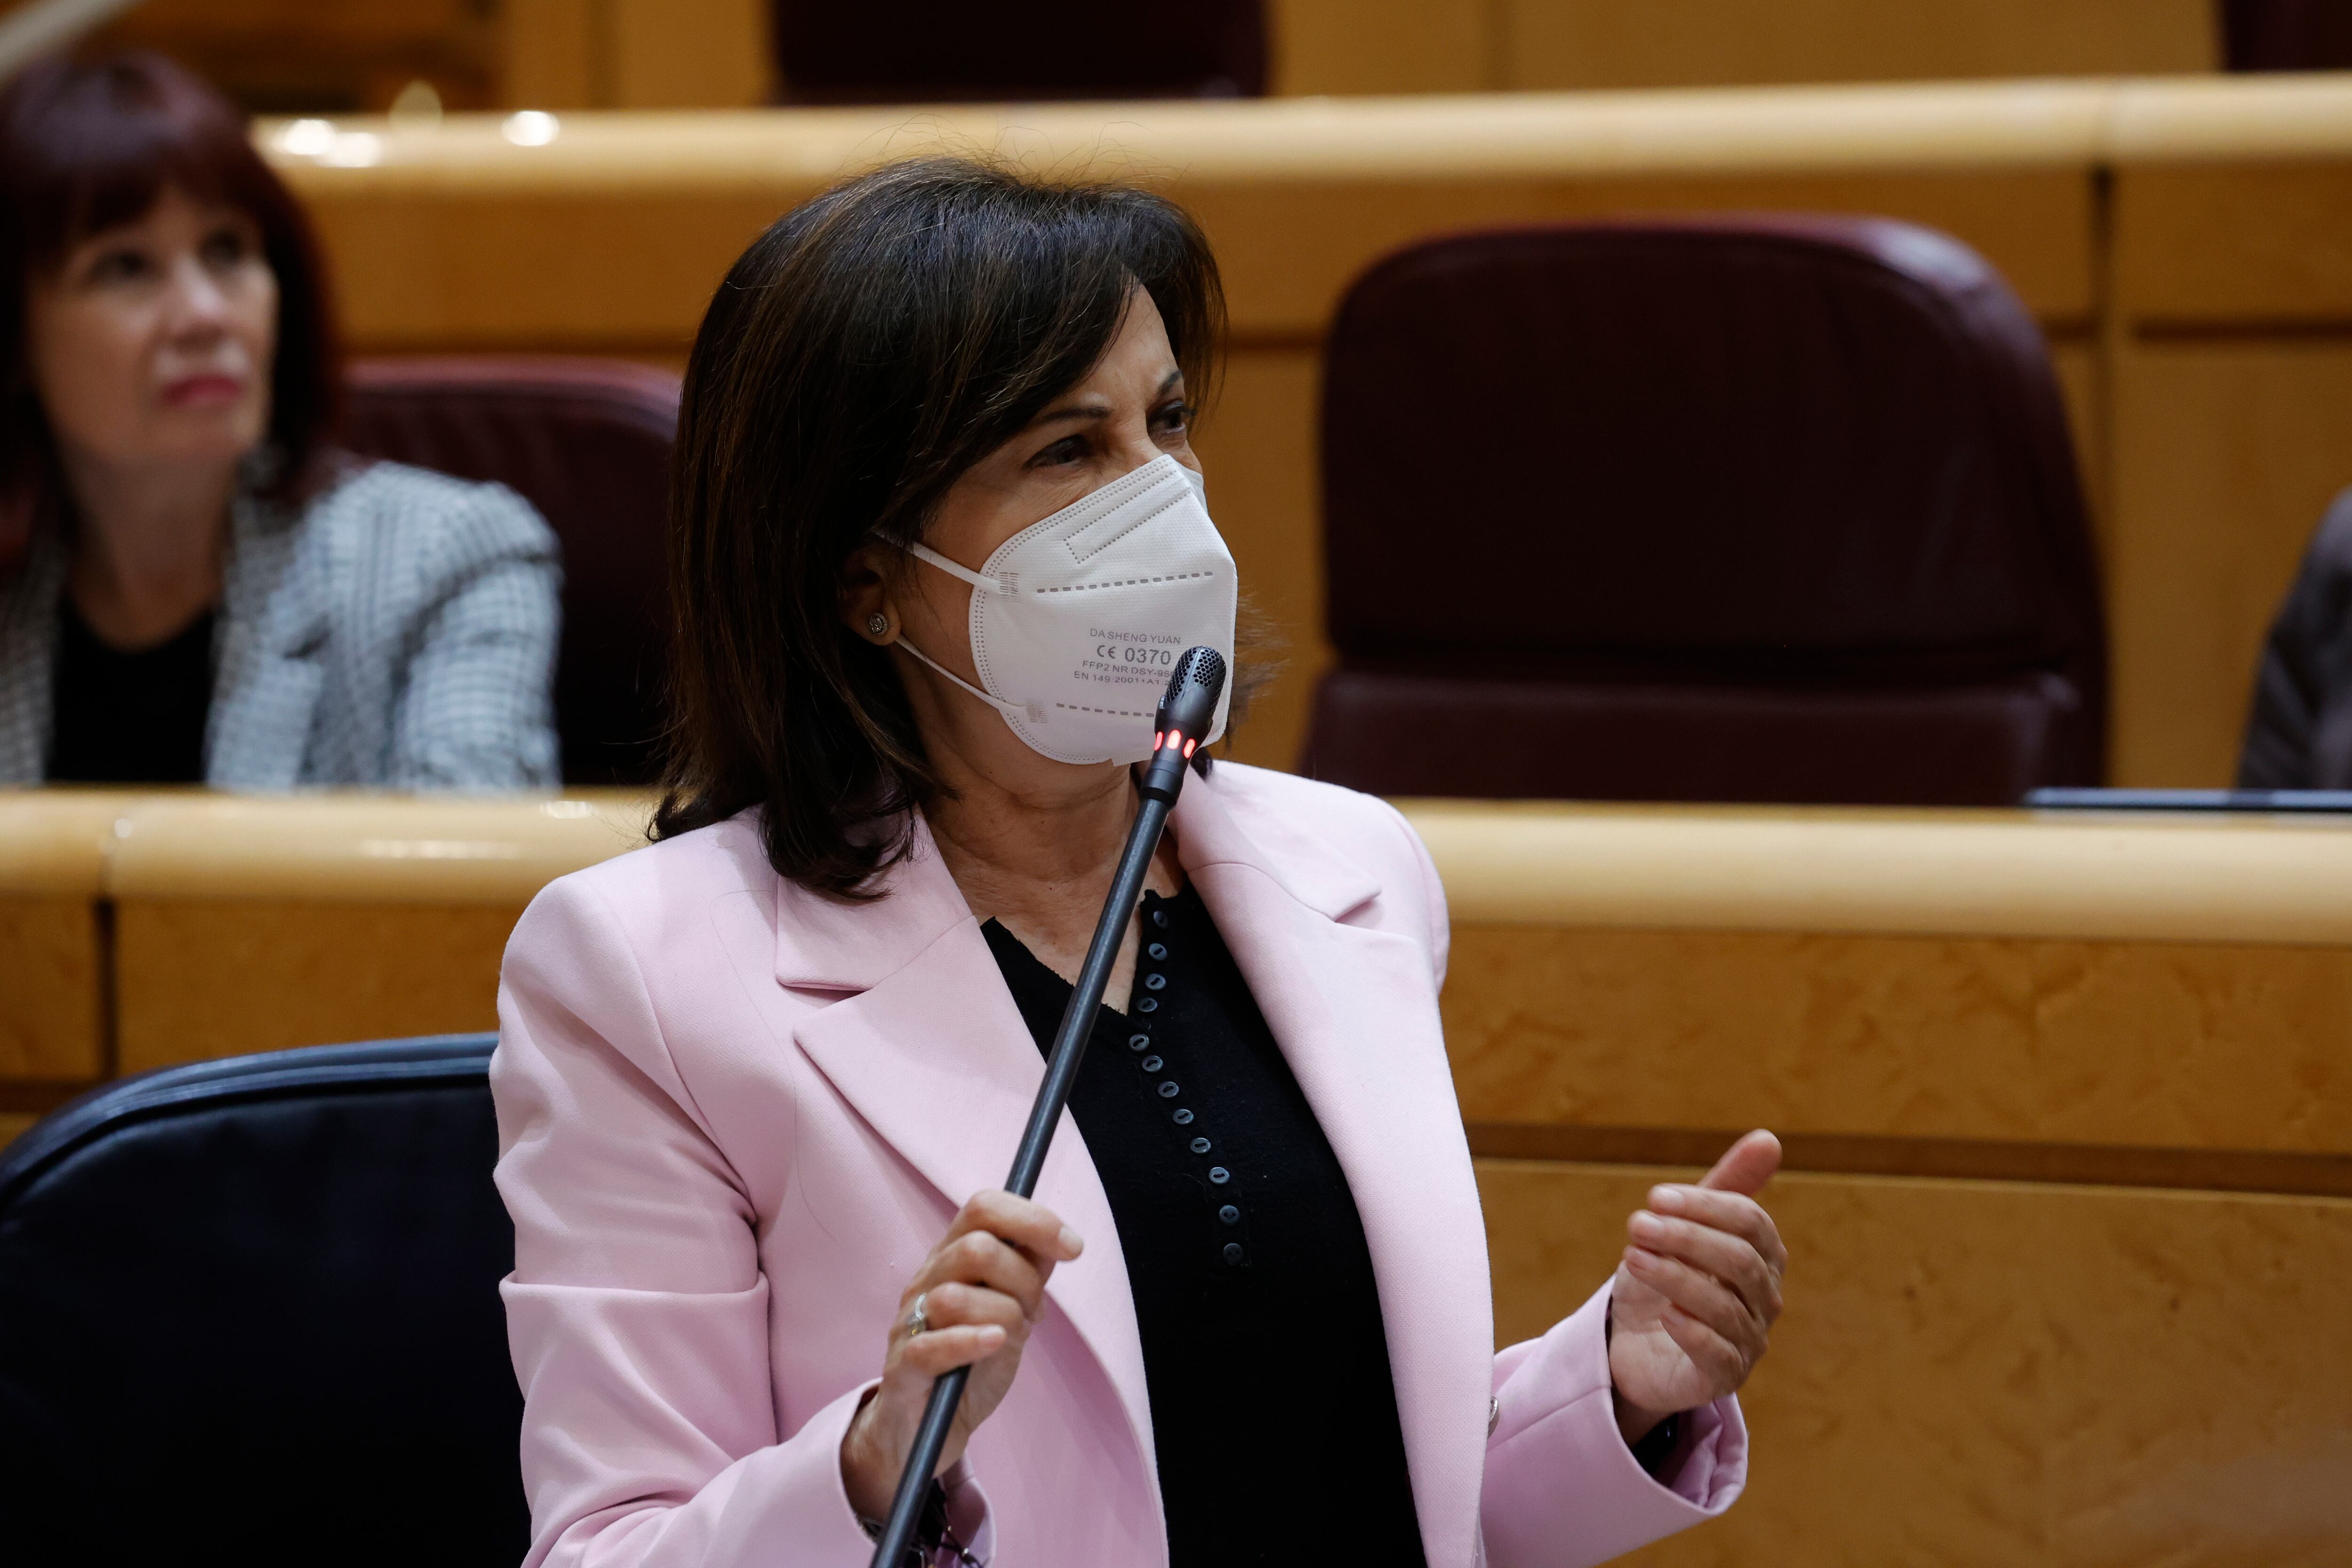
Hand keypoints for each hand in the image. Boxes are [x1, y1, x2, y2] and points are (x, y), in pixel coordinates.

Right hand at [840, 1190, 1083, 1518]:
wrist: (929, 1426)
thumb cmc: (973, 1361)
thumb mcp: (1011, 1311)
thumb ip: (1029, 1274)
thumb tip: (1060, 1242)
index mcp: (952, 1257)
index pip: (983, 1208)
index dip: (1032, 1219)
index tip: (1074, 1248)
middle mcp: (926, 1280)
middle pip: (975, 1248)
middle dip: (1022, 1279)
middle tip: (1033, 1311)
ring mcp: (910, 1323)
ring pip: (953, 1296)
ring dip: (1001, 1314)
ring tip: (1010, 1337)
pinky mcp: (902, 1368)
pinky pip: (930, 1346)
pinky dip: (969, 1341)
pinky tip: (995, 1343)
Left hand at [1607, 1129, 1784, 1444]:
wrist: (1634, 1346)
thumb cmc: (1665, 1279)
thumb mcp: (1683, 1228)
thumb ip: (1724, 1187)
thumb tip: (1769, 1138)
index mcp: (1761, 1258)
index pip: (1751, 1223)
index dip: (1705, 1206)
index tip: (1654, 1196)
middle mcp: (1763, 1301)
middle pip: (1740, 1262)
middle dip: (1687, 1238)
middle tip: (1637, 1224)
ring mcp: (1746, 1342)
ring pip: (1724, 1307)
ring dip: (1675, 1277)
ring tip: (1632, 1258)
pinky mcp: (1721, 1378)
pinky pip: (1717, 1355)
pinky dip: (1692, 1332)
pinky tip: (1664, 1315)